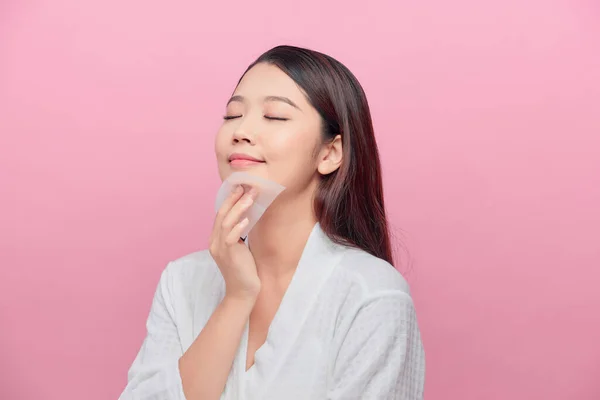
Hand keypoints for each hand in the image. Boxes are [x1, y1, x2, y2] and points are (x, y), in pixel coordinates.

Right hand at [209, 185, 260, 300]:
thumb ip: (239, 233)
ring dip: (239, 208)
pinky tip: (247, 219)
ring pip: (226, 222)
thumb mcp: (240, 247)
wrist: (243, 292)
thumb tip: (247, 216)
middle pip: (221, 214)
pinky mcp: (228, 256)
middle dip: (234, 199)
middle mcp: (214, 242)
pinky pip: (231, 237)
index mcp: (216, 239)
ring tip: (250, 197)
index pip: (220, 214)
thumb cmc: (244, 269)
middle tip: (246, 186)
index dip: (229, 200)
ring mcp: (219, 249)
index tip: (240, 187)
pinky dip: (239, 227)